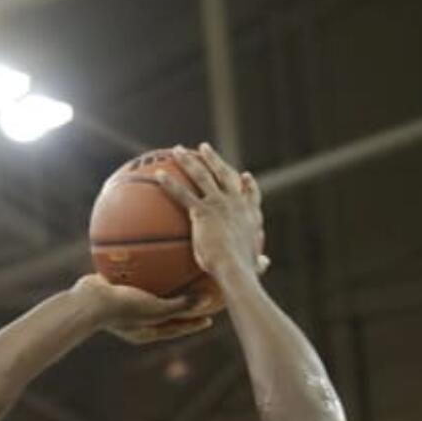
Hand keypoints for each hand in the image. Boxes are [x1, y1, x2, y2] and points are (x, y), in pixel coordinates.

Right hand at [75, 274, 216, 345]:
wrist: (86, 302)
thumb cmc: (121, 309)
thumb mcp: (156, 308)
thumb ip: (181, 305)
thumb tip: (206, 300)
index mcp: (147, 331)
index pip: (178, 327)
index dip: (194, 322)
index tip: (210, 317)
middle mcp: (136, 320)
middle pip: (165, 311)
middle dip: (181, 304)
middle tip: (198, 293)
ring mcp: (123, 305)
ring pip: (149, 292)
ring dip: (161, 282)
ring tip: (173, 267)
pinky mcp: (113, 289)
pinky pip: (134, 274)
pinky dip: (142, 264)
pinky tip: (148, 246)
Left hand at [155, 144, 268, 283]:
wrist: (235, 268)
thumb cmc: (245, 271)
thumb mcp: (256, 265)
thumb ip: (259, 263)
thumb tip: (264, 265)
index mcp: (250, 215)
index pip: (251, 194)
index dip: (247, 185)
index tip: (244, 176)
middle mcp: (236, 202)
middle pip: (224, 174)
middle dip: (213, 159)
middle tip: (204, 148)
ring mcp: (219, 203)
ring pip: (201, 176)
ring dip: (188, 161)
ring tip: (177, 151)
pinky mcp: (203, 211)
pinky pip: (182, 194)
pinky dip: (169, 184)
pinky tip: (157, 176)